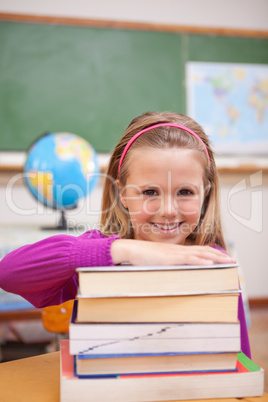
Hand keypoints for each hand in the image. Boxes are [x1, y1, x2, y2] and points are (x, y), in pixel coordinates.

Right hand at [111, 239, 235, 265]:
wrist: (131, 250)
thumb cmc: (142, 257)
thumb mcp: (158, 261)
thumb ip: (168, 265)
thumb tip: (175, 272)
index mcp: (177, 251)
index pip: (199, 250)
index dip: (212, 254)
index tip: (222, 258)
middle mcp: (179, 250)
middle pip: (204, 251)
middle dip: (219, 256)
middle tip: (232, 260)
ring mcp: (175, 253)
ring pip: (200, 254)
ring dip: (215, 258)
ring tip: (227, 261)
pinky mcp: (170, 258)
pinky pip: (189, 259)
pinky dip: (201, 260)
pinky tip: (210, 263)